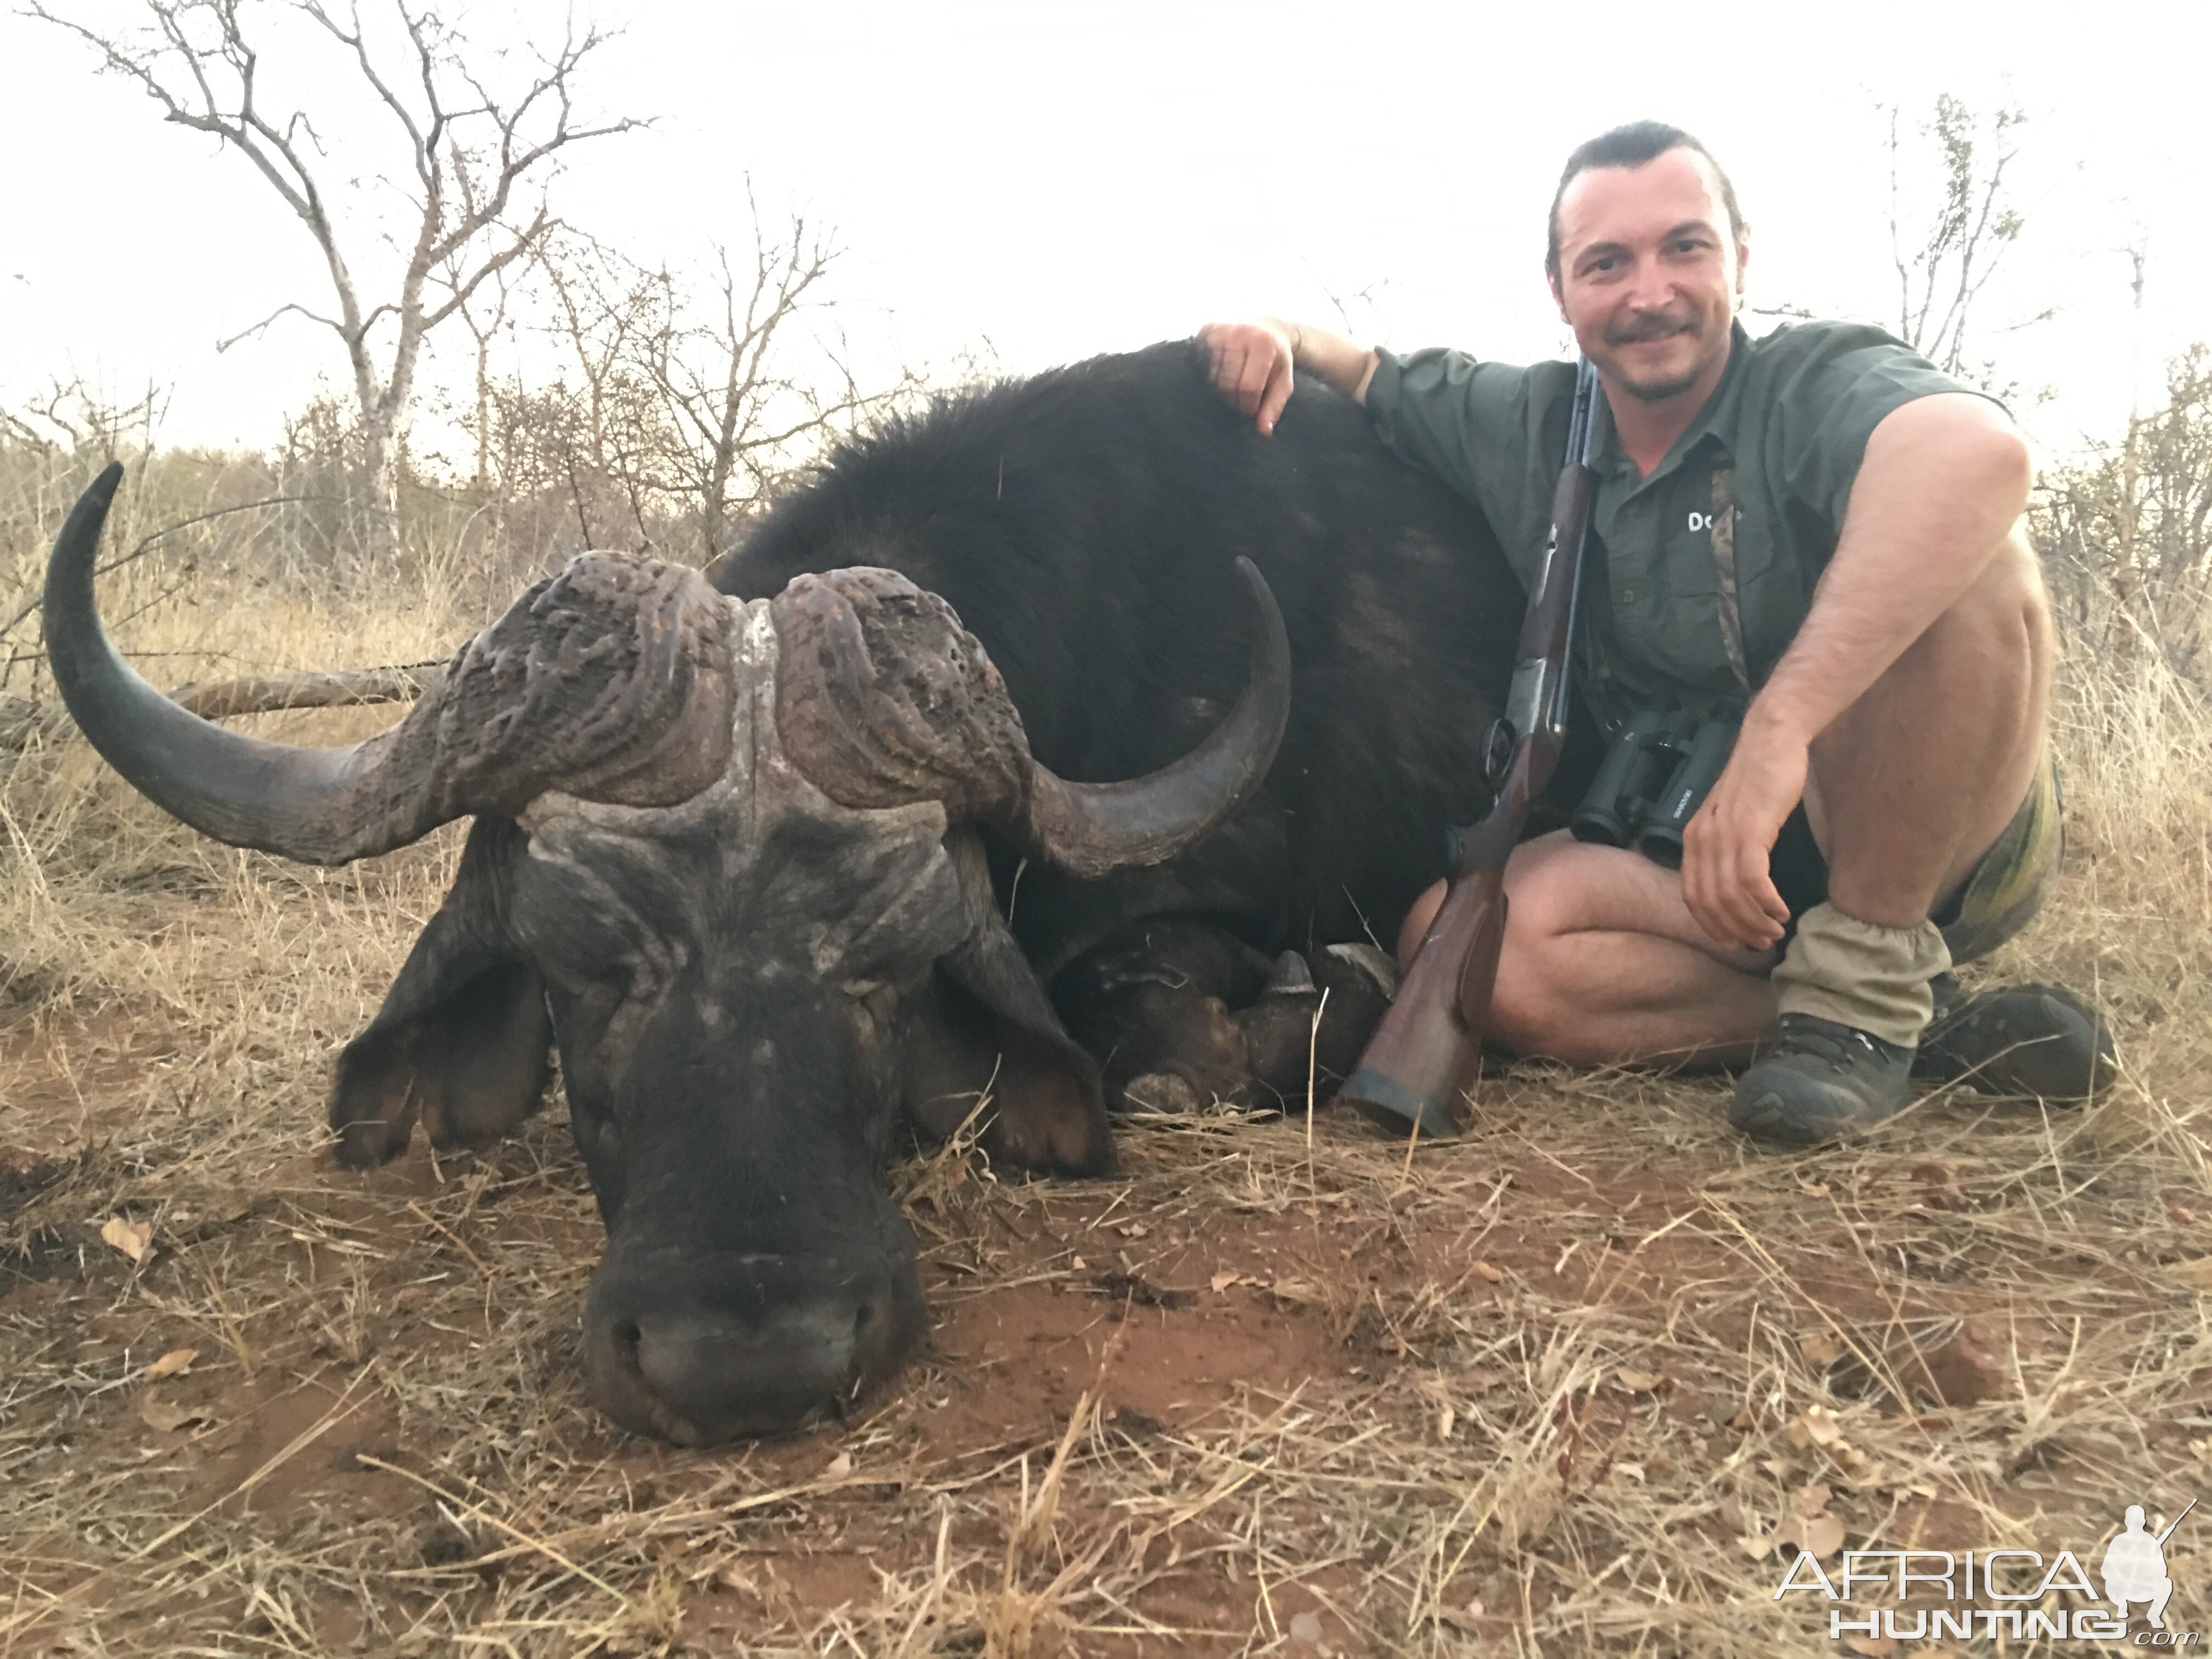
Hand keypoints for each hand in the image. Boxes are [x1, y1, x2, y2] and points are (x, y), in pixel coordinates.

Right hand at [1199, 320, 1295, 434]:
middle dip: (1234, 400)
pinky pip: (1202, 363)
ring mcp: (1221, 330)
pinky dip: (1211, 372)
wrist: (1267, 328)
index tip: (1252, 410)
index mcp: (1263, 344)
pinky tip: (1223, 369)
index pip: (1248, 388)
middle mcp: (1240, 333)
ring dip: (1222, 388)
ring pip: (1212, 376)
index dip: (1248, 406)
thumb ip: (1274, 406)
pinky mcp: (1207, 330)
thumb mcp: (1283, 383)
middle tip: (1242, 400)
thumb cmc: (1275, 360)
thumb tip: (1263, 431)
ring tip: (1234, 384)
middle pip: (1227, 384)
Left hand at [1679, 717, 1805, 949]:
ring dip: (1755, 921)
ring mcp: (1723, 835)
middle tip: (1762, 943)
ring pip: (1731, 897)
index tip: (1734, 942)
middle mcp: (1702, 841)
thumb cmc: (1758, 780)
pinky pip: (1752, 881)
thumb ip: (1727, 848)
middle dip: (1736, 931)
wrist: (1771, 740)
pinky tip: (1781, 910)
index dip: (1712, 926)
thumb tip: (1736, 887)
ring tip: (1775, 930)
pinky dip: (1766, 903)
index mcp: (1693, 840)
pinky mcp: (1750, 830)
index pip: (1692, 897)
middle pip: (1711, 903)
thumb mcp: (1733, 819)